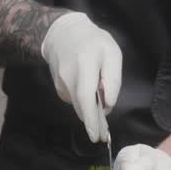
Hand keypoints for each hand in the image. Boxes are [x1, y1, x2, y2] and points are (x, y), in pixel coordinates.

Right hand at [40, 12, 121, 143]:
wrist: (62, 33)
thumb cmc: (93, 41)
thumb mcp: (111, 52)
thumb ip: (112, 78)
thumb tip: (108, 103)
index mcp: (85, 64)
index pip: (85, 97)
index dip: (91, 118)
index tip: (95, 135)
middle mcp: (69, 76)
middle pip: (81, 106)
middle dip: (92, 123)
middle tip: (103, 136)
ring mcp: (60, 82)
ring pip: (77, 105)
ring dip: (88, 114)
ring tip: (100, 123)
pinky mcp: (57, 86)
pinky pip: (72, 99)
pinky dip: (82, 103)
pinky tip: (89, 99)